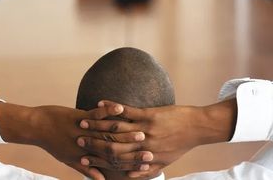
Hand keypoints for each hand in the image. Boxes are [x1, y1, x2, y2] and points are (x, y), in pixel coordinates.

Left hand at [32, 104, 149, 179]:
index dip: (130, 164)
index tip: (146, 164)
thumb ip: (86, 169)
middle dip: (133, 149)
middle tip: (151, 148)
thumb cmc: (52, 143)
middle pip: (114, 149)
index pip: (112, 162)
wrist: (35, 127)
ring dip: (126, 132)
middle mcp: (86, 146)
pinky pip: (95, 115)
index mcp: (86, 157)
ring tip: (144, 130)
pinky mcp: (78, 118)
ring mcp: (83, 132)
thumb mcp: (69, 159)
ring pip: (107, 133)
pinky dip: (108, 111)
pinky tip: (120, 108)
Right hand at [77, 99, 236, 177]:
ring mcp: (145, 129)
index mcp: (145, 157)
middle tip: (78, 139)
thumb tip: (128, 177)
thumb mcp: (165, 162)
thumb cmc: (181, 145)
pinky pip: (126, 111)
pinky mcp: (149, 114)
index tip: (84, 158)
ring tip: (83, 122)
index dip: (99, 160)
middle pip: (112, 145)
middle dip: (93, 142)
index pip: (116, 161)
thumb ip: (146, 171)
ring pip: (115, 128)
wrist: (198, 128)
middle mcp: (143, 145)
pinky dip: (111, 107)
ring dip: (97, 125)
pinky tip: (100, 103)